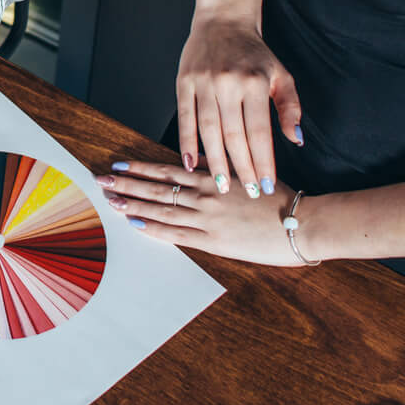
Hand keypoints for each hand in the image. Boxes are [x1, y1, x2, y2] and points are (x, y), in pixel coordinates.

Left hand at [95, 159, 303, 266]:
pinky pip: (175, 234)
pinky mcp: (213, 241)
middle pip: (157, 188)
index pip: (169, 170)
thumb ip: (225, 173)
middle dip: (127, 184)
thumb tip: (205, 168)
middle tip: (101, 180)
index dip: (142, 167)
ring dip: (132, 204)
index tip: (120, 164)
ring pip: (161, 209)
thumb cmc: (283, 200)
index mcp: (215, 177)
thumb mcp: (252, 176)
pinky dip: (153, 228)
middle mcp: (206, 195)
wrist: (303, 223)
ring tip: (110, 200)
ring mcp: (208, 219)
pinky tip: (134, 224)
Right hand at [174, 15, 302, 200]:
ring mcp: (204, 82)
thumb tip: (295, 140)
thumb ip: (290, 107)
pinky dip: (187, 142)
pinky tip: (191, 163)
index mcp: (255, 82)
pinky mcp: (184, 82)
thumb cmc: (255, 52)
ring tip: (221, 184)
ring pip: (209, 130)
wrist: (222, 20)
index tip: (265, 186)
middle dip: (242, 168)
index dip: (263, 162)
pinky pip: (185, 117)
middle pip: (234, 136)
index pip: (259, 132)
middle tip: (246, 192)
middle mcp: (228, 83)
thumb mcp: (281, 74)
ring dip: (215, 161)